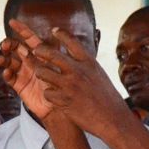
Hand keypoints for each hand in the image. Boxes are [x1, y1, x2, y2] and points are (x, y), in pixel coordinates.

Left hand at [7, 20, 137, 140]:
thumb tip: (79, 57)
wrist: (112, 118)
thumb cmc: (108, 98)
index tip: (54, 30)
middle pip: (52, 55)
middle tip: (35, 51)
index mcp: (89, 62)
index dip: (61, 34)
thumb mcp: (100, 75)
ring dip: (40, 73)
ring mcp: (69, 86)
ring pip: (43, 73)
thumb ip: (86, 66)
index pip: (72, 42)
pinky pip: (47, 93)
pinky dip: (49, 94)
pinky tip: (53, 96)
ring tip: (41, 74)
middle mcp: (78, 71)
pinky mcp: (64, 100)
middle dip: (40, 51)